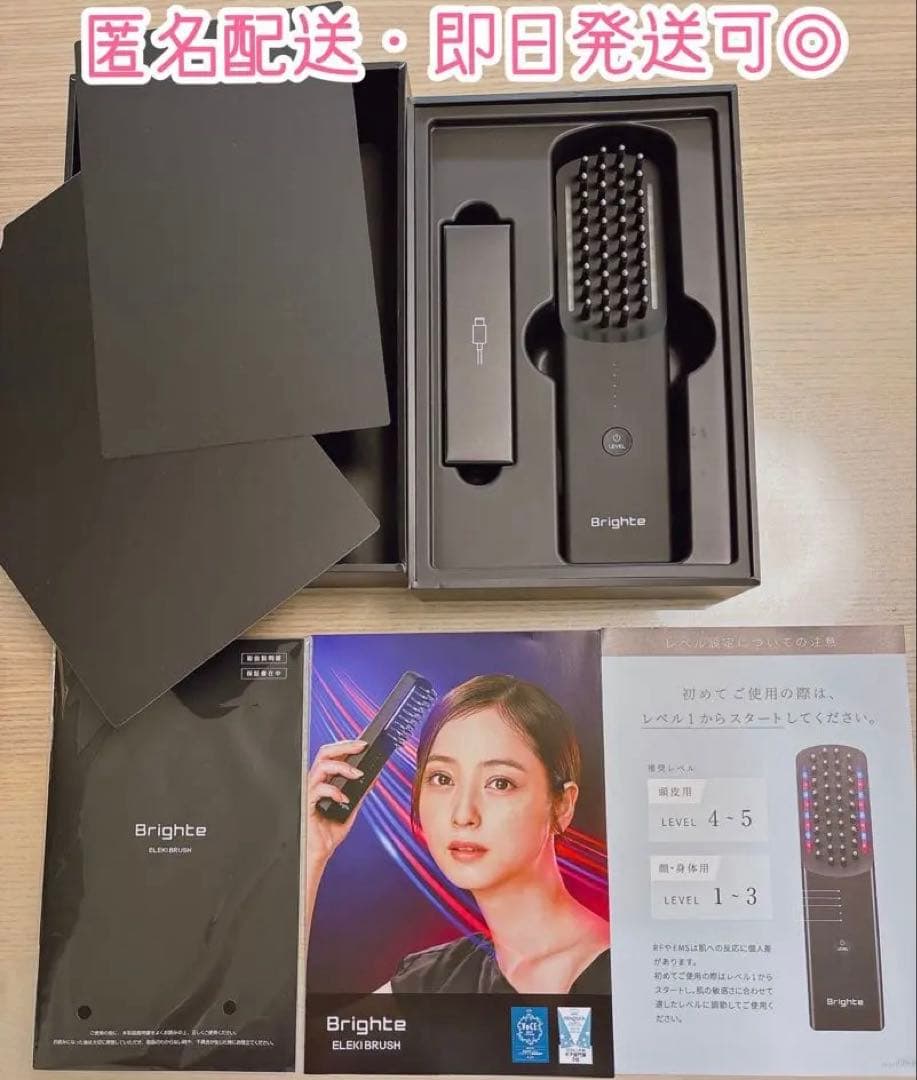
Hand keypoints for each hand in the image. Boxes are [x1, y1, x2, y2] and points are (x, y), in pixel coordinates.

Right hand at [305, 738, 367, 868]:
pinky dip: (334, 791)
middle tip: (361, 747)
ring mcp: (309, 791)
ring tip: (357, 775)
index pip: (332, 755)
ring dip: (342, 767)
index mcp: (324, 780)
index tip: (364, 744)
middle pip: (324, 752)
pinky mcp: (306, 803)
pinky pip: (318, 789)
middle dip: (344, 746)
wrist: (319, 852)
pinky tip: (344, 799)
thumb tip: (374, 776)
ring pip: (321, 766)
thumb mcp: (351, 807)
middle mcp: (315, 782)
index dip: (346, 745)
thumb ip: (360, 792)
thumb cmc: (329, 831)